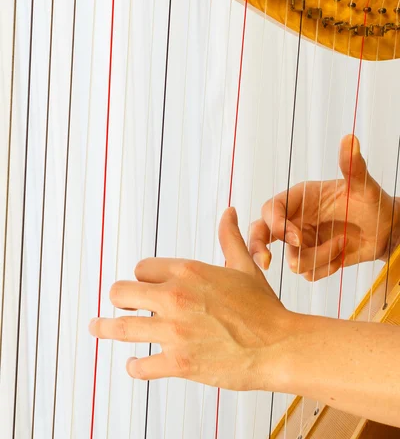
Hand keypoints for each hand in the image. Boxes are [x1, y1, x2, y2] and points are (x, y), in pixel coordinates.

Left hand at [89, 208, 291, 390]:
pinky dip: (134, 366)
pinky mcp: (179, 362)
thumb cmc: (263, 307)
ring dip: (105, 328)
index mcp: (188, 271)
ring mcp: (174, 331)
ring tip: (95, 327)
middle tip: (118, 303)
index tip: (144, 285)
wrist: (279, 345)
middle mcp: (175, 297)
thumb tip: (228, 212)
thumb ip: (229, 237)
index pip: (142, 268)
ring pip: (121, 327)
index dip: (142, 277)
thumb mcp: (245, 266)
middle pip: (121, 292)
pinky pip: (141, 366)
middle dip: (119, 297)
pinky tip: (133, 364)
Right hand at [250, 135, 399, 280]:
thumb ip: (353, 166)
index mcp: (298, 198)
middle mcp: (295, 219)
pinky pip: (308, 274)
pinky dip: (327, 268)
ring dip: (320, 257)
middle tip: (266, 262)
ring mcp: (302, 241)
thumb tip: (350, 139)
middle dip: (258, 247)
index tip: (299, 238)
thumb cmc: (373, 203)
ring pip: (293, 260)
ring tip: (344, 242)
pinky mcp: (313, 260)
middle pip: (260, 233)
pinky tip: (343, 256)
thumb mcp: (364, 186)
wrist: (388, 230)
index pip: (270, 209)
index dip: (277, 224)